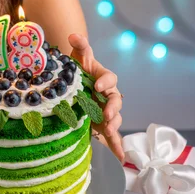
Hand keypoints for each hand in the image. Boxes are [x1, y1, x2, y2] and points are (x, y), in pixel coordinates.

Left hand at [68, 33, 123, 161]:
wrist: (74, 84)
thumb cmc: (78, 68)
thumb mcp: (78, 57)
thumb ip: (80, 46)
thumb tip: (74, 35)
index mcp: (103, 77)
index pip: (109, 78)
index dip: (105, 81)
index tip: (97, 85)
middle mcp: (108, 95)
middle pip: (115, 100)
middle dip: (112, 107)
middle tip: (106, 113)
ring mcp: (106, 111)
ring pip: (115, 119)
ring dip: (114, 126)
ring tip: (110, 132)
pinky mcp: (103, 125)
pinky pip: (112, 136)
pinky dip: (116, 147)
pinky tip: (120, 158)